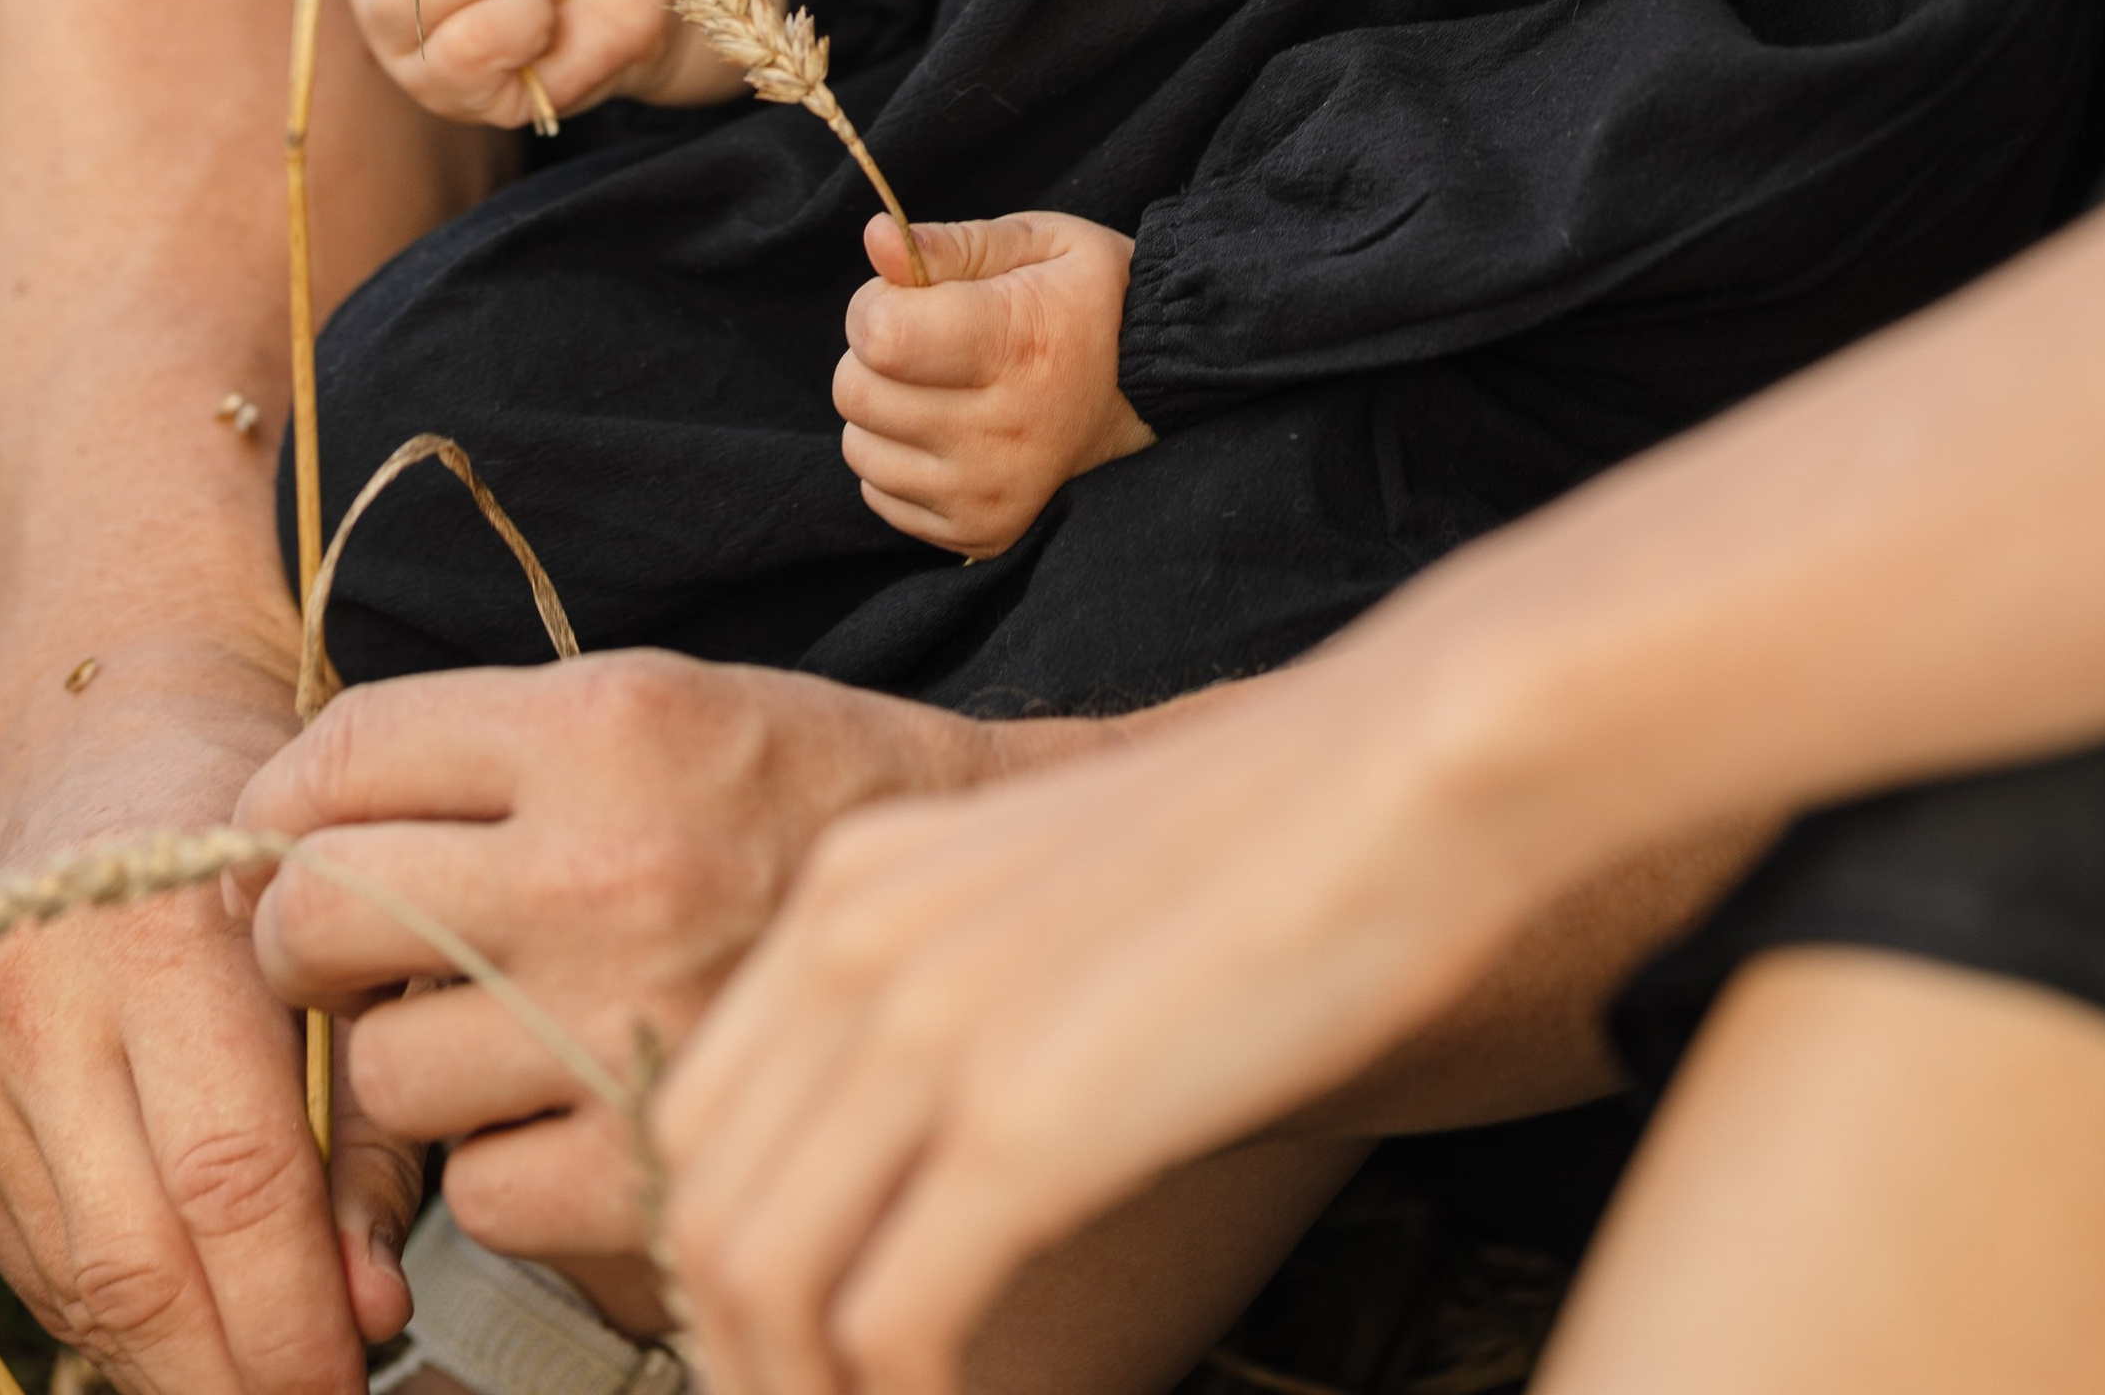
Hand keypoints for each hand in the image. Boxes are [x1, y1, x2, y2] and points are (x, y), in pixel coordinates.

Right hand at [0, 636, 421, 1394]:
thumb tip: (370, 1312)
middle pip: (136, 1258)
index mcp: (162, 935)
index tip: (360, 1376)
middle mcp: (38, 996)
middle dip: (231, 1371)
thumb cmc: (268, 831)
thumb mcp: (353, 942)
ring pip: (72, 1278)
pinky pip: (28, 1252)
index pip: (231, 1179)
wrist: (112, 731)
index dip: (295, 1310)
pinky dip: (111, 1307)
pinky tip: (187, 1307)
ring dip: (172, 1358)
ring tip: (264, 1366)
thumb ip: (371, 1130)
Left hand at [235, 655, 1078, 1279]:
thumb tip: (296, 816)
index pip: (342, 757)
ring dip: (416, 1064)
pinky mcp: (654, 1163)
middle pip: (316, 916)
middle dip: (302, 938)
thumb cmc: (796, 799)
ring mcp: (627, 1020)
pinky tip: (573, 1109)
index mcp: (607, 722)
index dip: (284, 804)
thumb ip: (491, 748)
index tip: (291, 833)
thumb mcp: (658, 705)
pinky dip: (507, 1168)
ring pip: (385, 1076)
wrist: (989, 920)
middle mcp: (606, 862)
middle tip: (345, 948)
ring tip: (498, 1027)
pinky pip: (480, 1195)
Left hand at [653, 629, 1557, 1394]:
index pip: (696, 1117)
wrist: (1407, 768)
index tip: (789, 1344)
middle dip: (744, 1353)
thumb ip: (968, 995)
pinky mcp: (1021, 1122)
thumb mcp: (1056, 897)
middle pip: (703, 1213)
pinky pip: (888, 1330)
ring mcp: (929, 1026)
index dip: (721, 1265)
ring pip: (759, 1285)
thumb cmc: (1284, 838)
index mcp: (856, 882)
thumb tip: (943, 1168)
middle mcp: (857, 943)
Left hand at [833, 212, 1155, 556]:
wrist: (1161, 392)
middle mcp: (1001, 432)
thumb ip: (954, 244)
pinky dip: (899, 460)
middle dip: (873, 355)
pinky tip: (949, 433)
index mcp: (1016, 347)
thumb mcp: (1042, 245)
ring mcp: (989, 493)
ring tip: (943, 387)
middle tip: (928, 340)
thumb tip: (876, 238)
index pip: (882, 336)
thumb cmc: (1092, 304)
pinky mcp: (981, 533)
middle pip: (857, 392)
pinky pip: (881, 495)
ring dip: (883, 410)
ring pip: (860, 447)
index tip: (909, 295)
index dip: (875, 303)